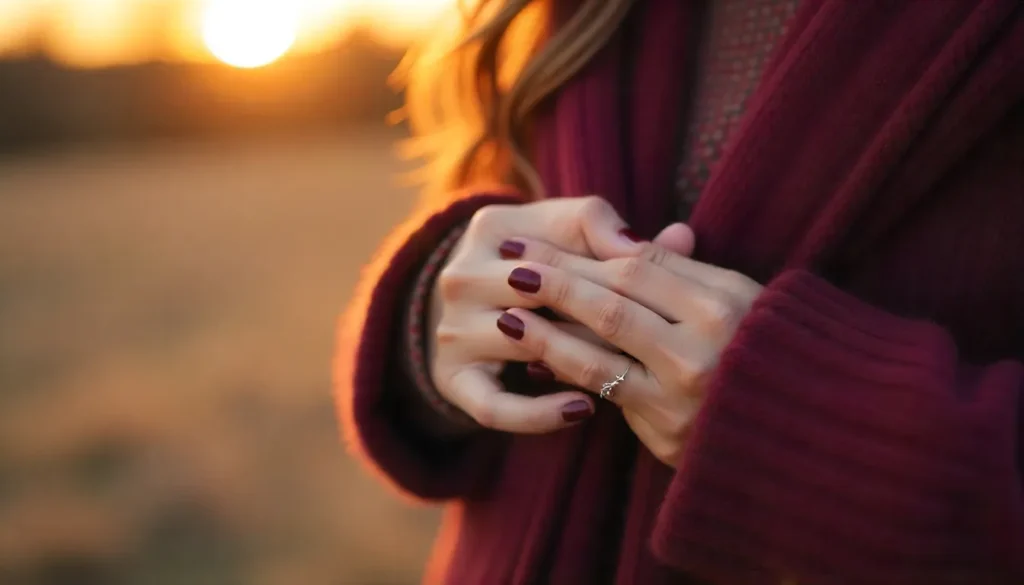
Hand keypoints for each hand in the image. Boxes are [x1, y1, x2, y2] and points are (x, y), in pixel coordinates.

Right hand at [428, 195, 695, 433]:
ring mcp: (450, 330)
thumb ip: (620, 232)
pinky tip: (585, 408)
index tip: (655, 286)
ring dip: (574, 361)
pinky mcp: (451, 379)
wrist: (479, 305)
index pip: (555, 246)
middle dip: (594, 316)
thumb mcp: (572, 232)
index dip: (605, 267)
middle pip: (535, 295)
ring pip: (521, 349)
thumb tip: (682, 236)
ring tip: (628, 372)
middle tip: (652, 337)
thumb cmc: (544, 263)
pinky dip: (538, 413)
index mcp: (490, 228)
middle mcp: (459, 276)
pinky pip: (495, 407)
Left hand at [495, 243, 761, 466]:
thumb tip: (634, 238)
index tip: (538, 239)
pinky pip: (605, 390)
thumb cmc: (768, 353)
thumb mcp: (739, 302)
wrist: (803, 433)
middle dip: (555, 277)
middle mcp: (706, 342)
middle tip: (509, 259)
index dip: (582, 250)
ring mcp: (685, 388)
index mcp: (724, 300)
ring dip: (547, 326)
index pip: (639, 266)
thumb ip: (684, 274)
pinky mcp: (668, 428)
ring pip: (602, 345)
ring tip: (506, 309)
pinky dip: (568, 369)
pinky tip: (534, 357)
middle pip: (614, 298)